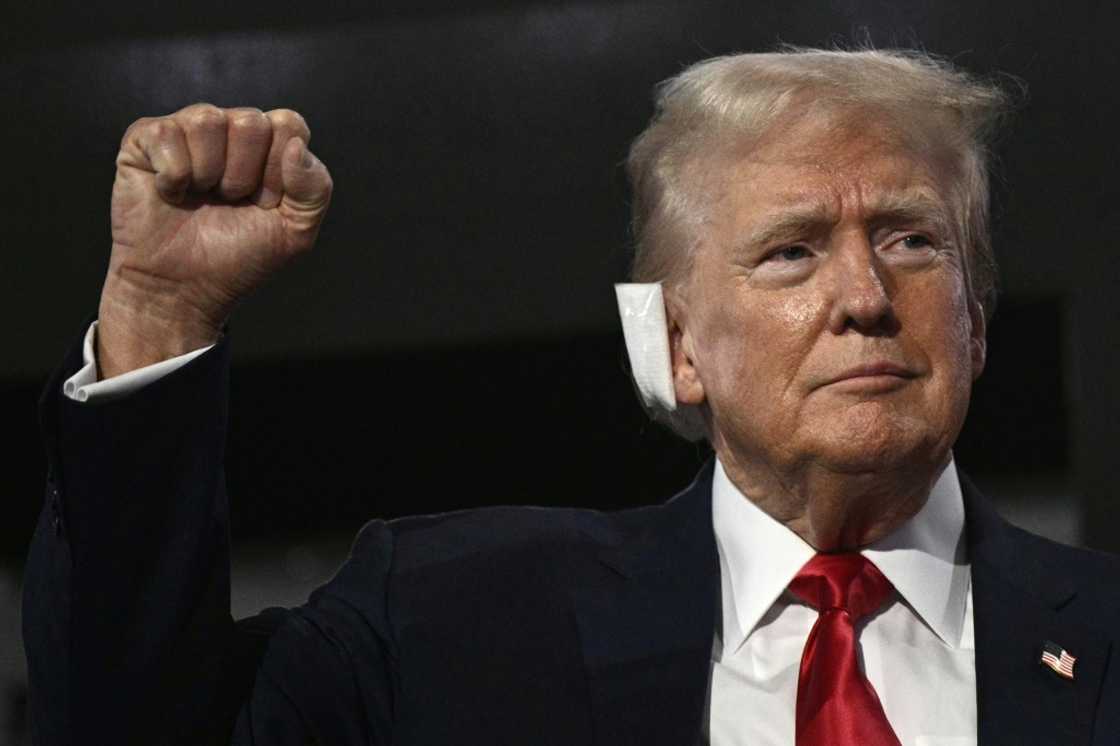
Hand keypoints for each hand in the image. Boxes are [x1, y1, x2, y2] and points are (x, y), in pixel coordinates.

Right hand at [97, 103, 332, 376]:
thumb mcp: (295, 232)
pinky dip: (173, 176)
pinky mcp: (145, 139)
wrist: (183, 288)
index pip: (289, 124)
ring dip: (208, 174)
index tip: (266, 204)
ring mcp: (187, 130)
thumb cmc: (238, 258)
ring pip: (207, 120)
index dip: (279, 171)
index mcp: (269, 146)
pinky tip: (171, 194)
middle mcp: (229, 130)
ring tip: (200, 198)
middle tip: (229, 202)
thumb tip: (296, 146)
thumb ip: (315, 188)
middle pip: (251, 121)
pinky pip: (167, 134)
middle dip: (244, 174)